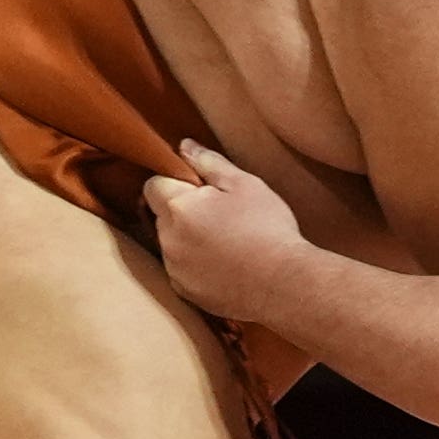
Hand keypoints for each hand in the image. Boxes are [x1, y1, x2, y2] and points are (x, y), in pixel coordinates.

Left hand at [146, 142, 306, 321]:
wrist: (284, 283)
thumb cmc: (267, 229)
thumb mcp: (244, 184)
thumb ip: (209, 162)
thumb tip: (184, 146)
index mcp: (178, 208)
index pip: (154, 185)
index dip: (175, 182)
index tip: (200, 188)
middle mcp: (168, 239)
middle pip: (162, 215)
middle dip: (182, 211)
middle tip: (220, 213)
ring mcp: (174, 268)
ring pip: (172, 243)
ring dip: (188, 238)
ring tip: (226, 241)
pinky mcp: (185, 291)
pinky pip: (181, 269)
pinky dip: (196, 264)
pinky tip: (225, 263)